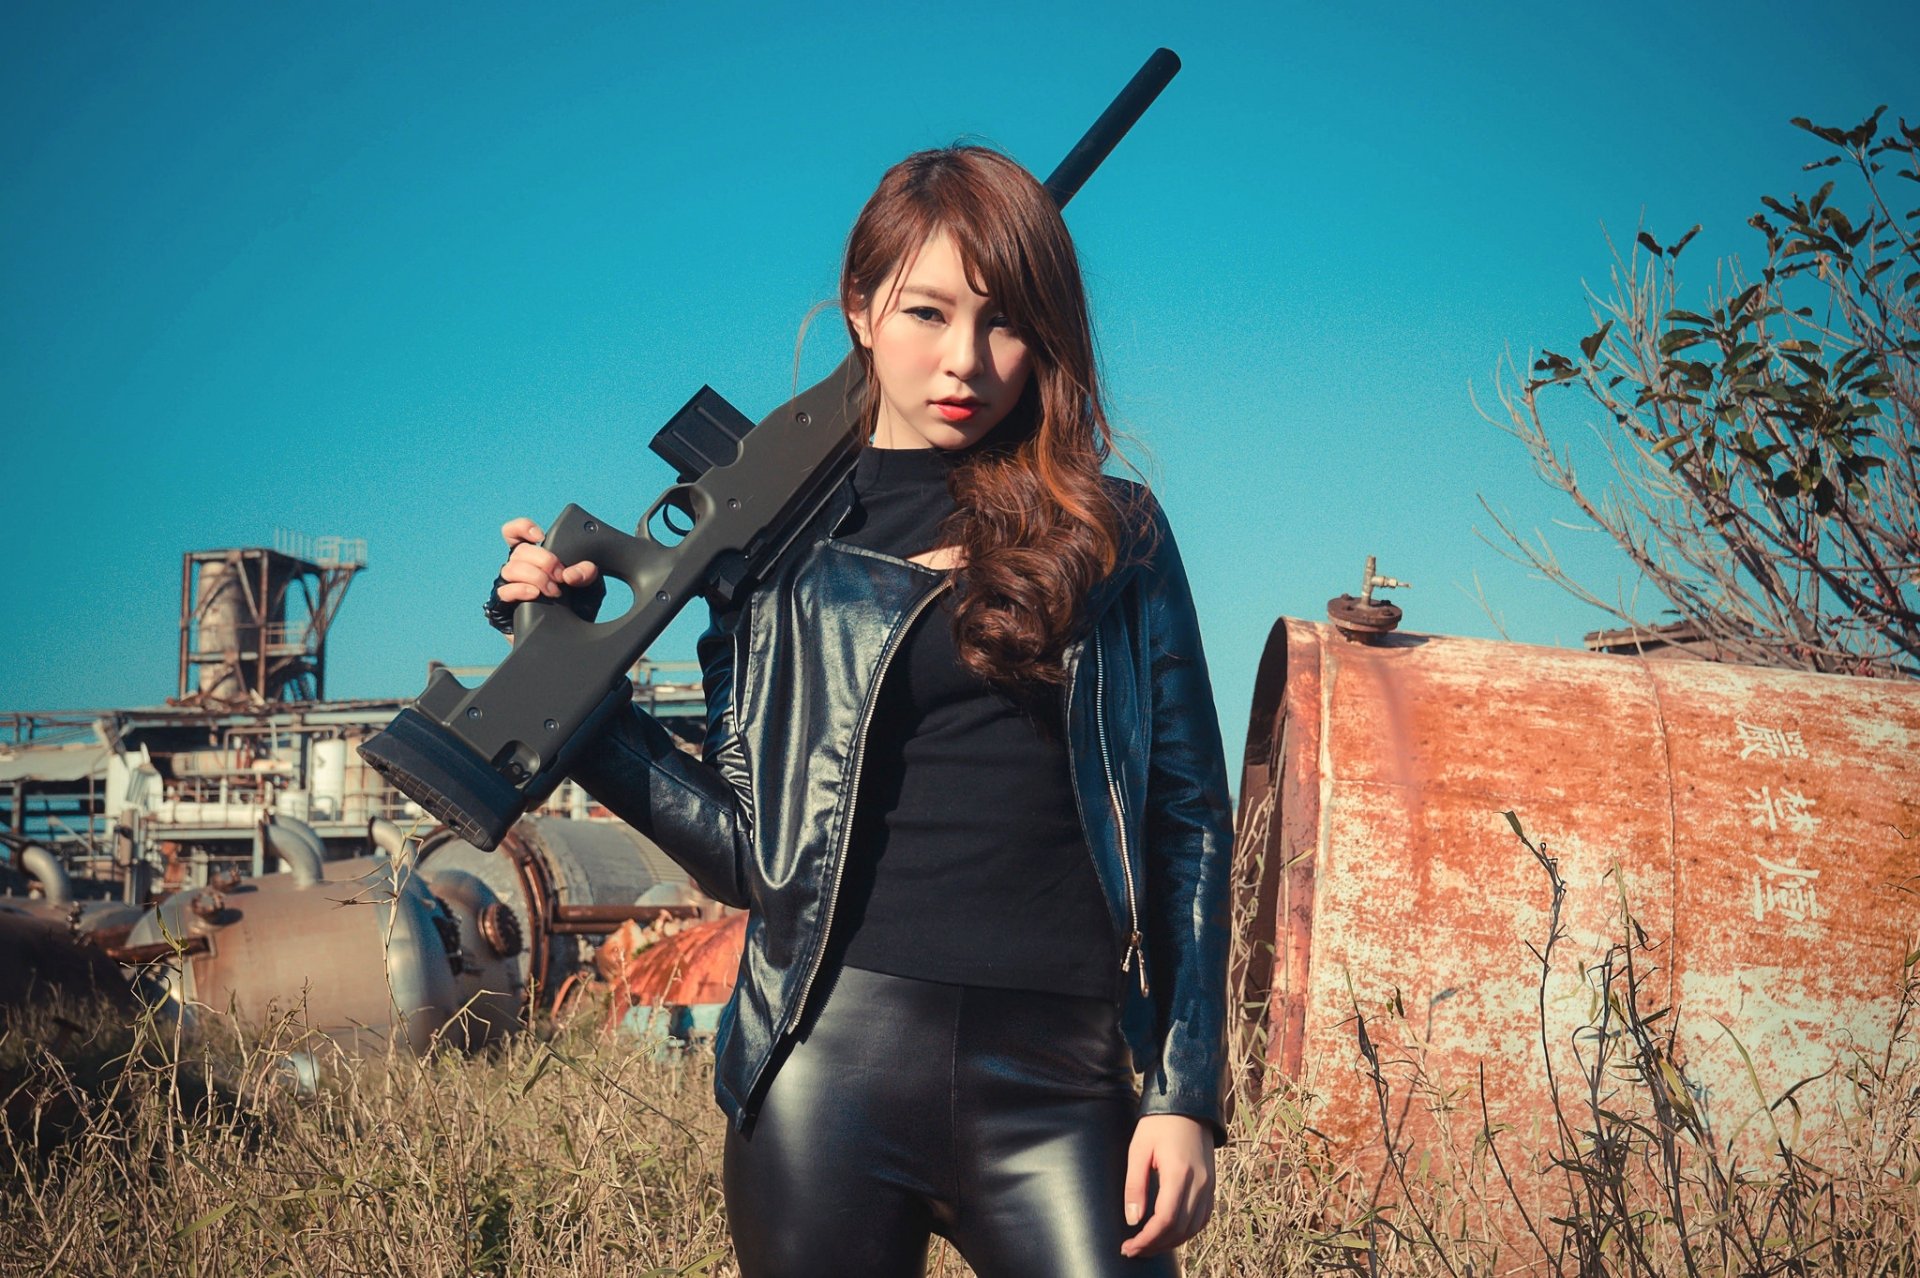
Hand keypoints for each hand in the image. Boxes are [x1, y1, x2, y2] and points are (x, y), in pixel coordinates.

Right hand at [497, 517, 600, 601]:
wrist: (570, 636)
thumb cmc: (576, 607)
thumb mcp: (590, 586)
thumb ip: (587, 573)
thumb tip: (571, 574)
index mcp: (534, 558)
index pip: (515, 534)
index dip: (521, 528)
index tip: (540, 536)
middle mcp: (519, 569)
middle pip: (520, 551)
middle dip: (544, 561)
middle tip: (561, 576)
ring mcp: (510, 586)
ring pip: (510, 568)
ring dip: (536, 577)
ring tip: (554, 591)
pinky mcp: (505, 607)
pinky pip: (504, 592)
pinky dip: (521, 589)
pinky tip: (535, 594)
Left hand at [1121, 1113, 1214, 1258]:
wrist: (1188, 1104)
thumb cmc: (1159, 1124)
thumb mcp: (1139, 1149)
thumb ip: (1135, 1185)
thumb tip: (1133, 1220)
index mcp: (1179, 1173)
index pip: (1165, 1220)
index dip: (1147, 1239)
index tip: (1128, 1246)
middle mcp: (1199, 1183)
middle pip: (1180, 1229)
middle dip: (1155, 1245)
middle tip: (1133, 1250)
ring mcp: (1209, 1185)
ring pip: (1193, 1228)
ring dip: (1170, 1242)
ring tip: (1148, 1245)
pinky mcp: (1211, 1184)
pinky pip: (1203, 1218)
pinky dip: (1187, 1231)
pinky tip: (1170, 1234)